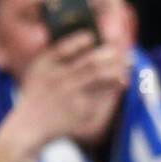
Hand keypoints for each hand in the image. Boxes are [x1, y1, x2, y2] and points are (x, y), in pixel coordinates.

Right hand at [0, 32, 128, 161]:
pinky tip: (122, 82)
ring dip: (116, 70)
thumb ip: (58, 57)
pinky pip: (101, 95)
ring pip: (98, 78)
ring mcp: (70, 95)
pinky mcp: (81, 110)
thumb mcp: (39, 71)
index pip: (65, 47)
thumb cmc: (39, 94)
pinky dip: (114, 88)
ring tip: (128, 66)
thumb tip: (90, 43)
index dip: (81, 40)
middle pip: (89, 62)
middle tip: (123, 51)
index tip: (93, 36)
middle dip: (109, 55)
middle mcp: (58, 78)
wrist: (32, 125)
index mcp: (46, 64)